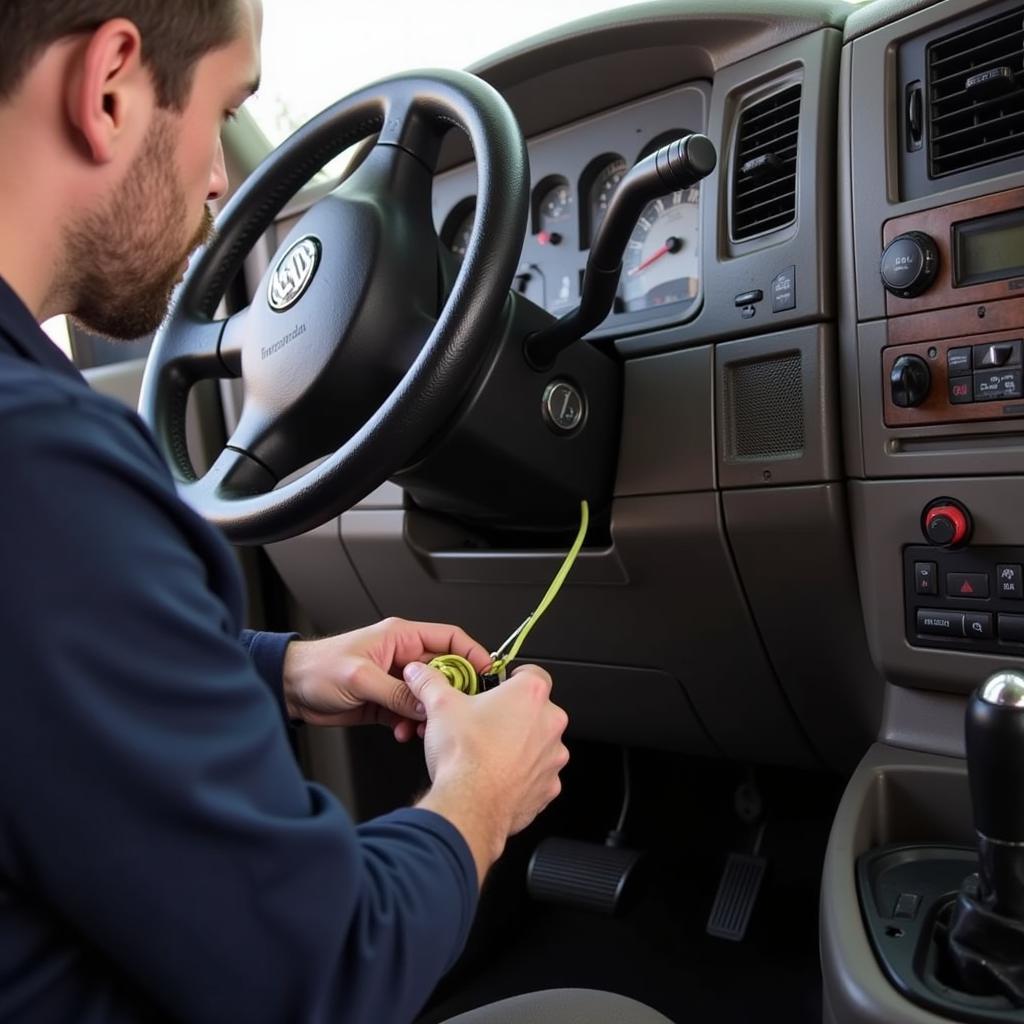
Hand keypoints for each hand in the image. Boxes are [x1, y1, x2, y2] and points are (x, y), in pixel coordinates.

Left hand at [282, 618, 490, 740]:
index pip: (449, 638)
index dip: (472, 653)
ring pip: (427, 698)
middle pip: (444, 673)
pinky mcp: (385, 703)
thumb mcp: (359, 677)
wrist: (289, 689)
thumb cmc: (316, 668)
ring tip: (422, 728)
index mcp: (401, 637)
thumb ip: (396, 692)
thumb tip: (425, 705)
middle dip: (450, 694)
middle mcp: (402, 658)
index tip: (487, 671)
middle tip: (452, 711)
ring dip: (428, 715)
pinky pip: (410, 715)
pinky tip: (403, 734)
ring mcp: (394, 681)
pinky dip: (411, 726)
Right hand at [406, 661, 569, 883]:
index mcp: (530, 695)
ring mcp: (553, 758)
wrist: (469, 805)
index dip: (515, 678)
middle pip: (537, 710)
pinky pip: (539, 775)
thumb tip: (420, 673)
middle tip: (487, 723)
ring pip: (540, 744)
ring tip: (491, 752)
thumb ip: (431, 682)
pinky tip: (499, 776)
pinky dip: (523, 775)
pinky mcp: (549, 787)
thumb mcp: (440, 705)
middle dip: (515, 715)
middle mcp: (550, 724)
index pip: (534, 672)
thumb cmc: (464, 754)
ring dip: (521, 746)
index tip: (501, 687)